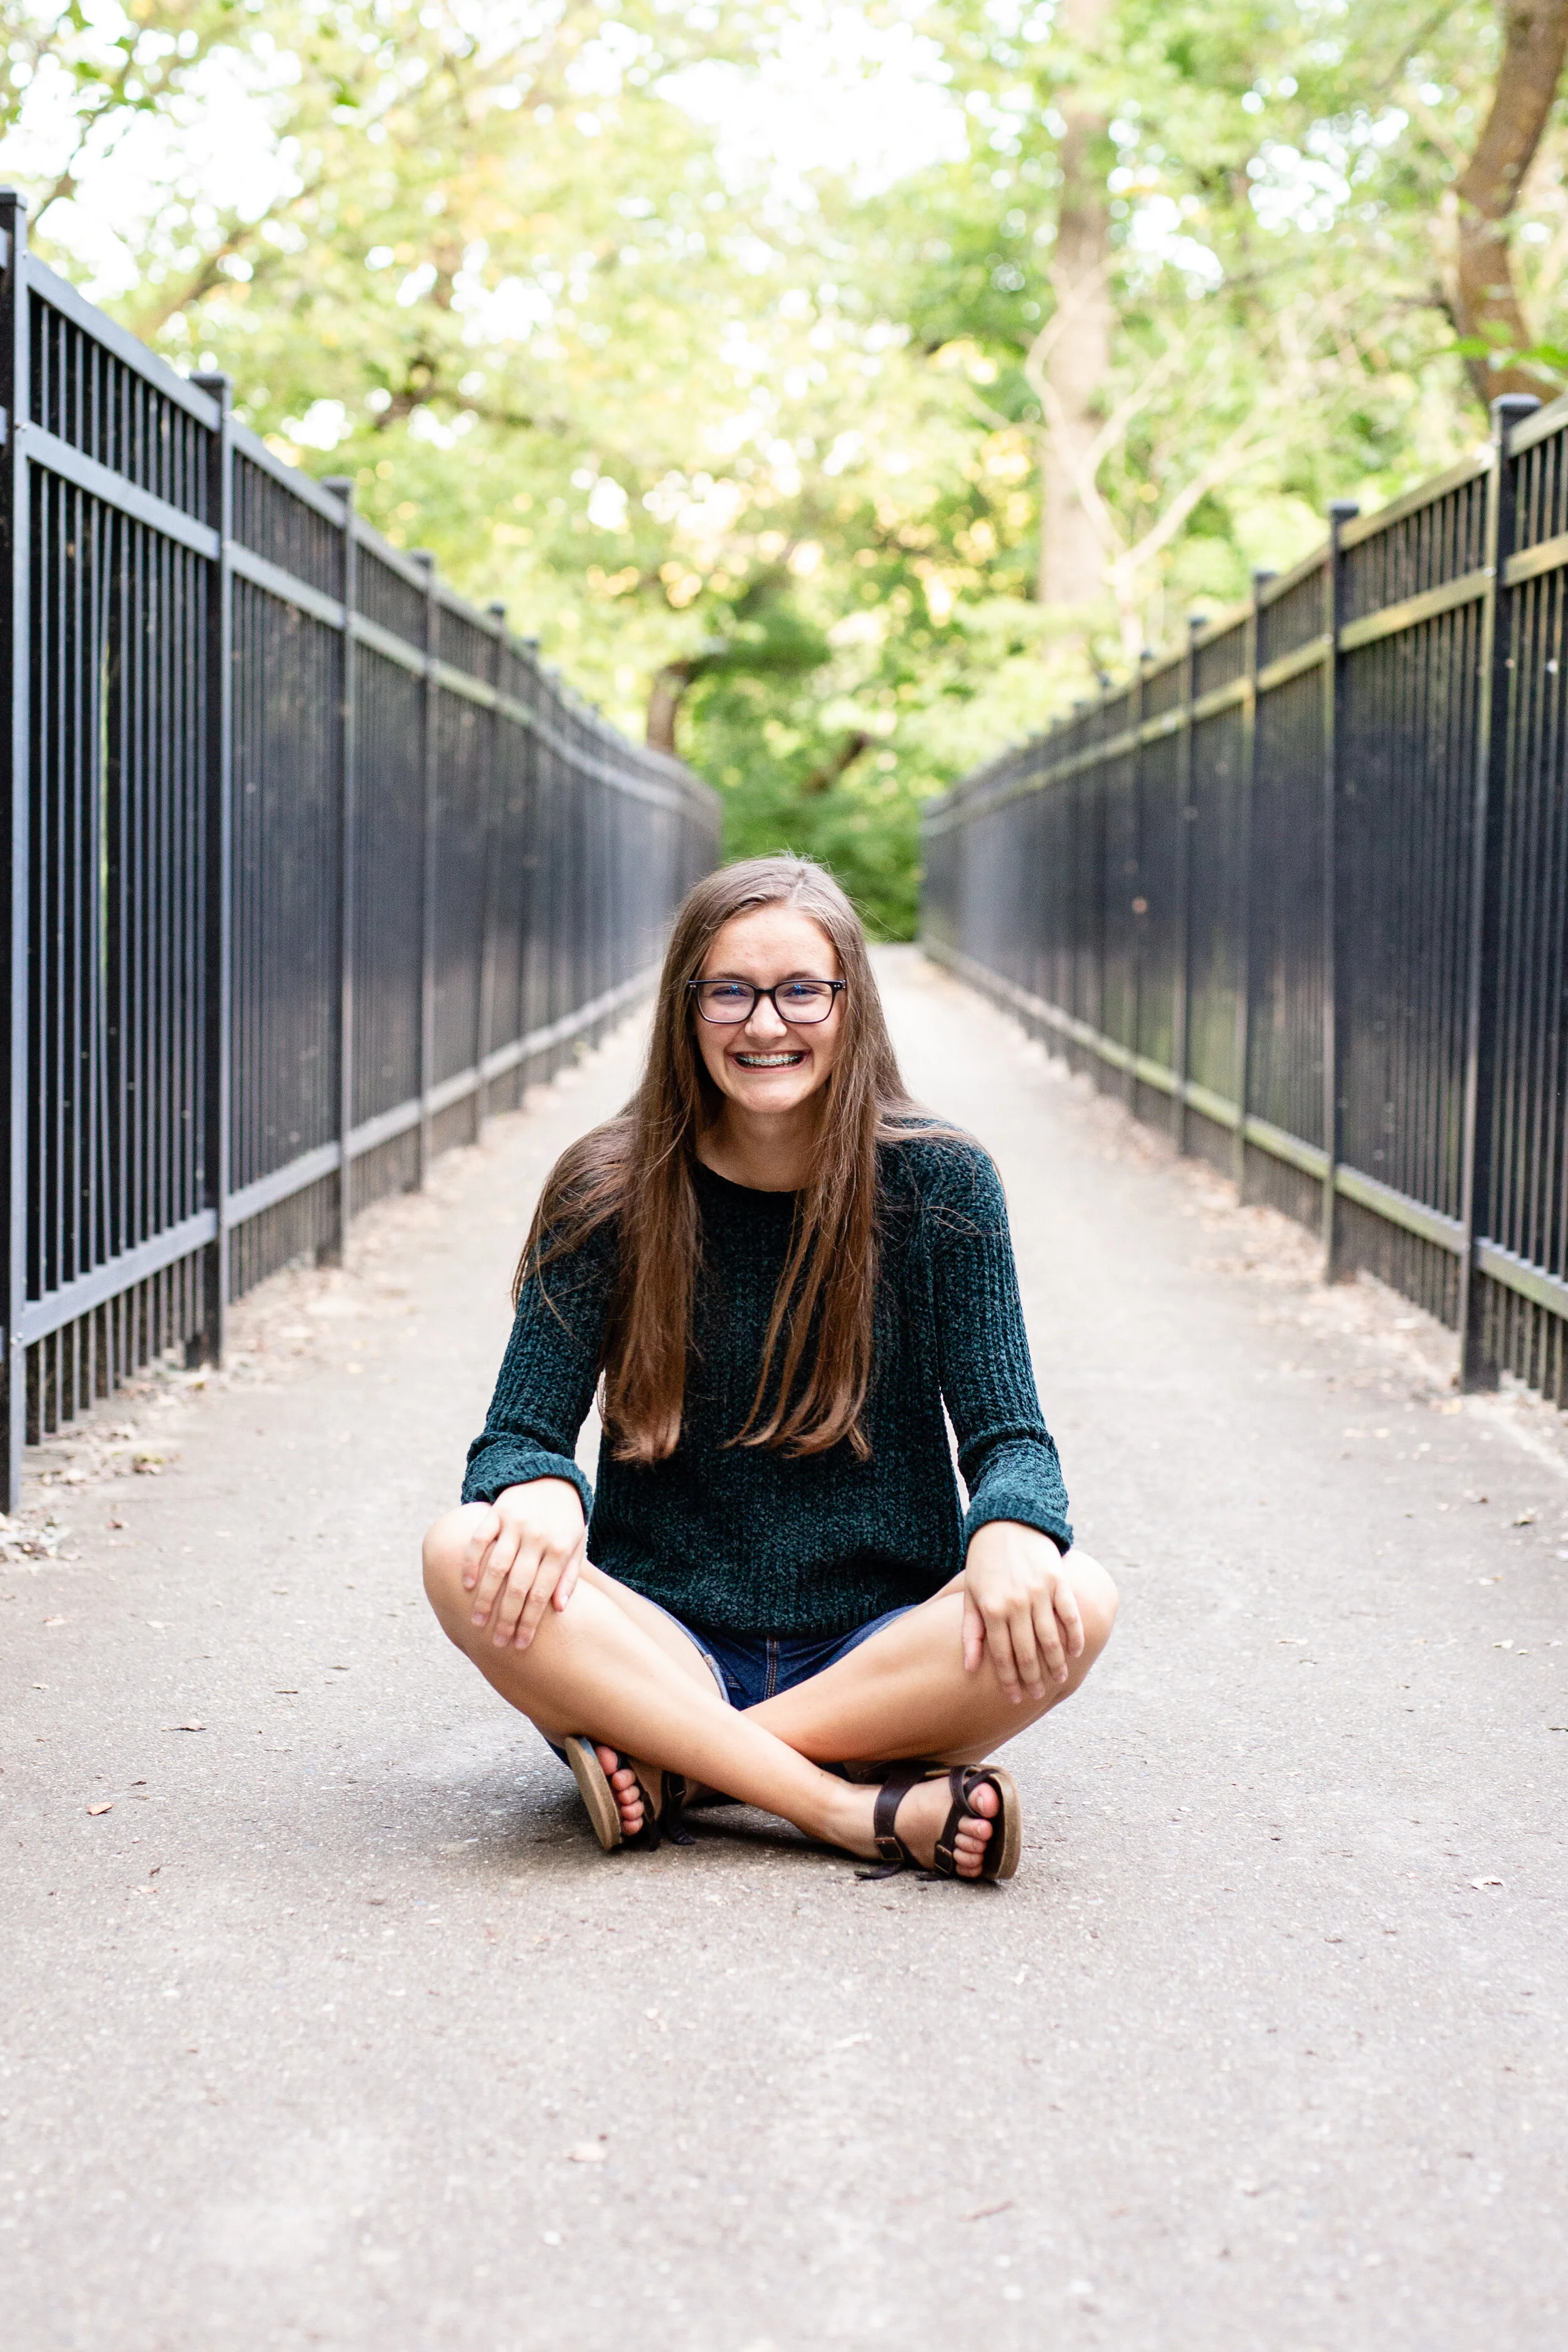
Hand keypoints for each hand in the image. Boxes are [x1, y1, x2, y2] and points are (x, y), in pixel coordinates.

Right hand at [460, 1478, 586, 1649]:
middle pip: (518, 1586)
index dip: (529, 1622)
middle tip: (497, 1642)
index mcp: (559, 1549)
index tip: (521, 1645)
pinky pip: (479, 1540)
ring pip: (496, 1566)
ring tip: (477, 1621)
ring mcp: (515, 1523)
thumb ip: (569, 1576)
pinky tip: (464, 1585)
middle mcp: (537, 1537)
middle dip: (507, 1618)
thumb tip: (559, 1609)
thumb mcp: (576, 1545)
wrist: (551, 1478)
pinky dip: (470, 1563)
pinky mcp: (496, 1512)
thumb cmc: (565, 1520)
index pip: (541, 1594)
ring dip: (485, 1597)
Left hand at [961, 1519, 1083, 1703]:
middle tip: (1038, 1695)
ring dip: (1056, 1662)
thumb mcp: (971, 1595)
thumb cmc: (984, 1563)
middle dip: (1033, 1678)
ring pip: (1050, 1637)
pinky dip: (1074, 1635)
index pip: (1002, 1655)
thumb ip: (971, 1632)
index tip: (1014, 1699)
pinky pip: (1069, 1614)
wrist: (1007, 1522)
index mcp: (992, 1609)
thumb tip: (970, 1668)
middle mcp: (1016, 1603)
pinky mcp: (1057, 1580)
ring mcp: (1039, 1592)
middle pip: (1027, 1651)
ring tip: (1060, 1679)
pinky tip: (1076, 1651)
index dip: (1009, 1680)